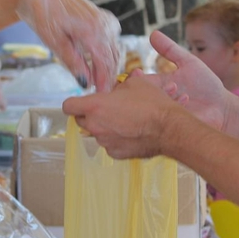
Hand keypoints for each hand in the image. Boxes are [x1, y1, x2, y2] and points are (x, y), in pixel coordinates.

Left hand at [16, 0, 122, 92]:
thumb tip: (85, 81)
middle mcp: (104, 25)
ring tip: (96, 81)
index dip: (104, 81)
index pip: (105, 63)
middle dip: (107, 76)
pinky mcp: (104, 18)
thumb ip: (72, 62)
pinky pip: (111, 40)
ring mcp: (106, 20)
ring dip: (107, 66)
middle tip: (99, 92)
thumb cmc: (44, 12)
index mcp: (93, 31)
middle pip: (112, 58)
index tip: (101, 94)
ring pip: (113, 50)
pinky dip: (106, 54)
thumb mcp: (54, 41)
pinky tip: (95, 64)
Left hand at [62, 69, 188, 158]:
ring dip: (104, 126)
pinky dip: (116, 139)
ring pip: (97, 132)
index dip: (74, 103)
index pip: (68, 106)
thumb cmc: (152, 104)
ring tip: (124, 120)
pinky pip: (109, 144)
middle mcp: (95, 126)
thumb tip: (116, 88)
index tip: (81, 102)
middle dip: (90, 114)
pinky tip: (130, 132)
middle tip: (106, 109)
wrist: (170, 128)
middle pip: (80, 120)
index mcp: (95, 106)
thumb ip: (118, 86)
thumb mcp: (135, 84)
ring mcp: (105, 142)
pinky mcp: (115, 153)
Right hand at [146, 30, 231, 130]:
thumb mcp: (189, 62)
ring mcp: (163, 113)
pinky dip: (169, 109)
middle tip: (147, 85)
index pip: (138, 81)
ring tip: (176, 89)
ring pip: (148, 108)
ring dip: (158, 98)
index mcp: (158, 84)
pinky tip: (182, 100)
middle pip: (137, 96)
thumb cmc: (207, 85)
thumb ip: (170, 50)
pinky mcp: (171, 125)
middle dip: (138, 91)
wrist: (223, 108)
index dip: (133, 78)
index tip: (136, 72)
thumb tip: (152, 33)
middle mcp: (157, 99)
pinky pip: (162, 119)